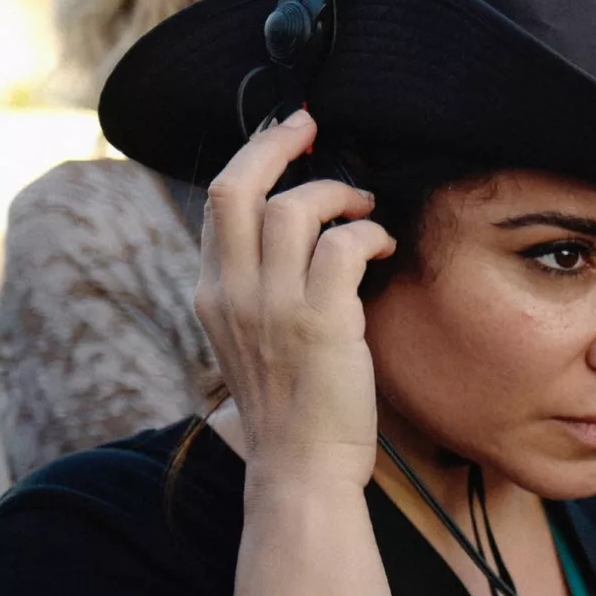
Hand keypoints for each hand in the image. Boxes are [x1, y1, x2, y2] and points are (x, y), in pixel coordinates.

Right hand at [194, 111, 396, 492]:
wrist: (301, 468)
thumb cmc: (290, 405)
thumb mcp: (253, 339)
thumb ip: (259, 287)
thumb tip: (297, 237)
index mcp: (213, 294)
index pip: (219, 204)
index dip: (253, 159)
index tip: (286, 139)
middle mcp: (232, 293)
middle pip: (236, 187)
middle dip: (275, 143)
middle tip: (311, 126)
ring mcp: (272, 307)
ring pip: (293, 208)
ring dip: (337, 195)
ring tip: (365, 209)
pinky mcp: (320, 322)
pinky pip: (343, 246)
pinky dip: (369, 233)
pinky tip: (383, 246)